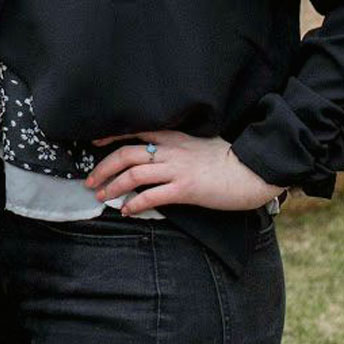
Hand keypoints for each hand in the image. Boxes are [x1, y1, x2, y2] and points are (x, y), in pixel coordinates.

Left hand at [87, 130, 283, 215]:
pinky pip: (153, 196)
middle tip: (90, 181)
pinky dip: (135, 204)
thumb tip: (158, 155)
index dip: (111, 138)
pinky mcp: (186, 189)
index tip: (95, 144)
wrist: (253, 170)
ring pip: (133, 175)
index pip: (135, 132)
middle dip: (103, 168)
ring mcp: (177, 169)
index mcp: (173, 138)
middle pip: (126, 155)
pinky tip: (127, 211)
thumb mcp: (198, 144)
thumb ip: (177, 147)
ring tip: (102, 196)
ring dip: (113, 186)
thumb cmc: (228, 160)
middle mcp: (171, 151)